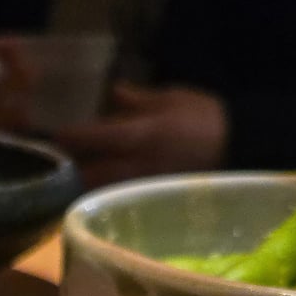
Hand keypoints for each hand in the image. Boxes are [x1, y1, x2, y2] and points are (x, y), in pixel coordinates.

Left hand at [58, 81, 228, 188]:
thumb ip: (137, 100)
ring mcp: (141, 188)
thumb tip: (112, 94)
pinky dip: (103, 194)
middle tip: (61, 159)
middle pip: (88, 173)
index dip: (70, 137)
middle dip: (71, 167)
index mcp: (140, 135)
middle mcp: (136, 166)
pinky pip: (116, 199)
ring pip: (99, 191)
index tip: (57, 134)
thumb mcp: (171, 98)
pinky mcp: (149, 202)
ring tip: (76, 173)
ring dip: (84, 184)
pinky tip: (99, 186)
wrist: (239, 149)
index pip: (93, 138)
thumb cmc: (205, 118)